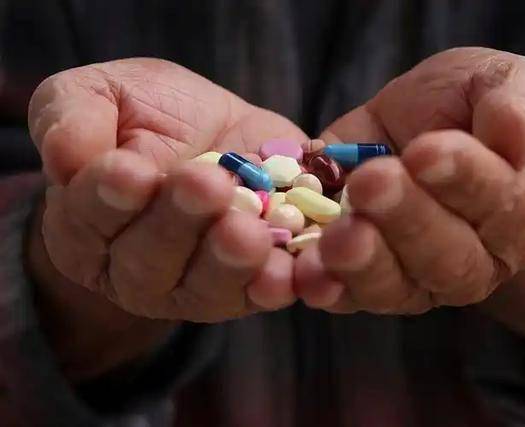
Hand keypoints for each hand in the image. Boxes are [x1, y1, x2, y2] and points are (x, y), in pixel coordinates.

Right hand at [27, 58, 305, 376]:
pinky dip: (273, 286)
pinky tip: (286, 274)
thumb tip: (65, 159)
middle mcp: (132, 268)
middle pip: (148, 261)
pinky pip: (257, 296)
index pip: (88, 218)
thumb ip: (72, 117)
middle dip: (177, 224)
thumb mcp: (104, 94)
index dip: (108, 198)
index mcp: (85, 223)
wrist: (219, 132)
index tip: (132, 171)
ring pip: (204, 286)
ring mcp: (192, 286)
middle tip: (205, 185)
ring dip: (226, 261)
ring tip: (247, 231)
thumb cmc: (150, 114)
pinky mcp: (244, 289)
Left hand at [295, 48, 524, 353]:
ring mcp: (415, 279)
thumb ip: (518, 103)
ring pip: (396, 287)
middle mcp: (473, 260)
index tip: (426, 151)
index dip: (467, 180)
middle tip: (372, 182)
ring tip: (337, 235)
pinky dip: (325, 286)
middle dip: (407, 219)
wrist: (412, 126)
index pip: (504, 206)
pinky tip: (306, 272)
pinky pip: (347, 294)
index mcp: (521, 213)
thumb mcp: (500, 82)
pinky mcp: (363, 279)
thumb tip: (516, 132)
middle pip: (447, 258)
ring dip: (365, 262)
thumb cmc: (465, 107)